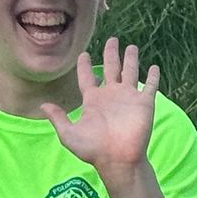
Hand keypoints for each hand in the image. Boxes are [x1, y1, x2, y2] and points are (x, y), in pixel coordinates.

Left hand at [43, 38, 157, 181]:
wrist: (118, 159)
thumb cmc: (93, 149)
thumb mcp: (69, 134)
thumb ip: (58, 118)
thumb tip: (42, 105)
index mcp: (93, 100)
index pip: (87, 77)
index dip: (84, 65)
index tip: (82, 53)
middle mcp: (111, 95)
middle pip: (110, 68)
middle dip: (110, 54)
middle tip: (112, 39)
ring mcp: (128, 98)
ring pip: (130, 72)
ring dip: (131, 59)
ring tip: (131, 46)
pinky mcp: (144, 102)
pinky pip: (150, 86)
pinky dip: (152, 76)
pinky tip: (154, 66)